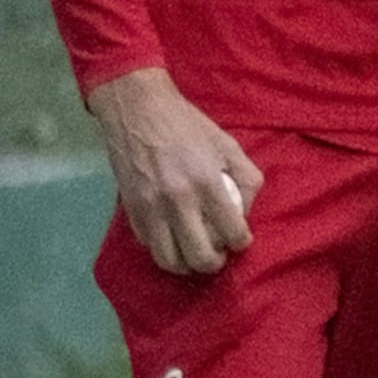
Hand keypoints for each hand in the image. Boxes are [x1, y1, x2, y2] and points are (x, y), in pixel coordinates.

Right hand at [86, 68, 263, 276]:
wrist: (137, 111)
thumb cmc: (187, 126)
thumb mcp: (228, 145)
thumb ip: (246, 179)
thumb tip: (247, 211)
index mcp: (207, 182)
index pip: (231, 232)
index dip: (241, 242)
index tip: (240, 240)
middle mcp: (178, 201)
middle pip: (199, 256)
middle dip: (214, 264)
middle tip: (219, 255)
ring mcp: (150, 208)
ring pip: (169, 260)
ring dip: (186, 265)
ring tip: (195, 256)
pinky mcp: (130, 210)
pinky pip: (149, 245)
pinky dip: (164, 250)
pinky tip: (174, 240)